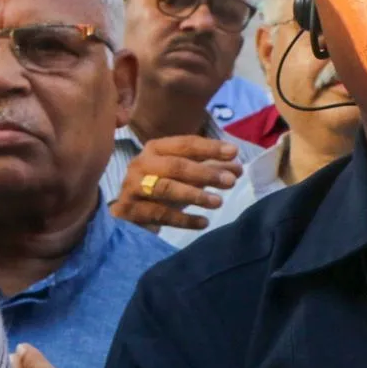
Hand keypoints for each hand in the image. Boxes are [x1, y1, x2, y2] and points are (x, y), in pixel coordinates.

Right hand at [110, 136, 239, 230]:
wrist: (129, 213)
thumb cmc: (160, 188)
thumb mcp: (183, 175)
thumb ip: (208, 168)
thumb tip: (237, 168)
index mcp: (154, 149)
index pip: (184, 144)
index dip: (209, 147)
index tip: (234, 153)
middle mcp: (140, 164)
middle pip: (174, 166)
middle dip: (205, 173)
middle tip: (230, 181)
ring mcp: (133, 187)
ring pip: (165, 188)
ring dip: (194, 195)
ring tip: (219, 202)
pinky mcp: (130, 210)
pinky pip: (160, 214)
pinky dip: (184, 219)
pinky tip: (204, 223)